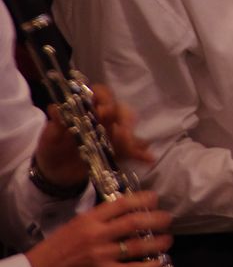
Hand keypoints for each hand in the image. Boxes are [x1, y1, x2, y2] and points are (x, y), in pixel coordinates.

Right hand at [26, 190, 172, 266]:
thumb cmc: (57, 248)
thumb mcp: (76, 224)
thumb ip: (99, 219)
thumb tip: (124, 212)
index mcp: (90, 219)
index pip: (122, 203)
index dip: (142, 199)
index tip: (155, 198)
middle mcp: (98, 234)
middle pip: (134, 222)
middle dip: (155, 219)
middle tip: (168, 218)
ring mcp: (102, 255)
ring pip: (137, 245)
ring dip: (157, 242)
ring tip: (168, 239)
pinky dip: (149, 266)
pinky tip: (160, 263)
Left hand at [34, 83, 153, 189]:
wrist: (56, 173)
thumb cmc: (52, 149)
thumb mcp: (49, 137)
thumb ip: (54, 125)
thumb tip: (55, 109)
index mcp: (87, 107)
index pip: (100, 93)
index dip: (104, 99)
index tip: (102, 112)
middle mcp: (103, 117)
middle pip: (119, 109)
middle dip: (123, 119)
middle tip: (121, 133)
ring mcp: (112, 133)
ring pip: (128, 127)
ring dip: (132, 135)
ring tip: (133, 147)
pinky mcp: (117, 150)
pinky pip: (132, 150)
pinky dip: (140, 154)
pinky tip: (148, 158)